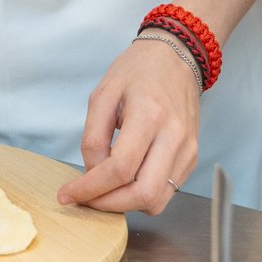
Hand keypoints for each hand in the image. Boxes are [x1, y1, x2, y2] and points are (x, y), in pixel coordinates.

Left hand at [57, 39, 200, 214]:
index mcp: (149, 115)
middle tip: (87, 198)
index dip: (91, 188)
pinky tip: (126, 179)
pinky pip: (166, 191)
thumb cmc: (138, 71)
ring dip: (126, 203)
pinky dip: (142, 194)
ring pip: (157, 201)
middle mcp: (174, 136)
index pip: (120, 169)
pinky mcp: (192, 157)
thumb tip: (92, 173)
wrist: (176, 57)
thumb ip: (93, 136)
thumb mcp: (103, 94)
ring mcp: (187, 149)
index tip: (69, 194)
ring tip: (105, 189)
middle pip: (143, 194)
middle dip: (109, 204)